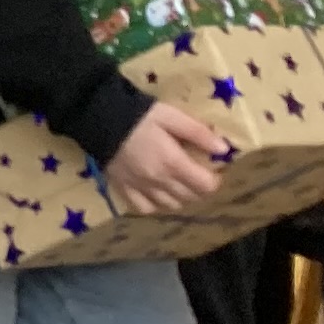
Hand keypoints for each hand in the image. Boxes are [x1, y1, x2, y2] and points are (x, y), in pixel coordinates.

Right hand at [102, 100, 232, 214]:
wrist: (100, 119)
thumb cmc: (140, 115)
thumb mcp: (172, 117)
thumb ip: (198, 134)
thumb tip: (223, 149)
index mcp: (174, 163)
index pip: (205, 186)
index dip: (214, 180)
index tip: (212, 171)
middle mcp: (159, 181)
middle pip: (190, 197)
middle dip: (199, 189)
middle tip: (197, 175)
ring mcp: (141, 188)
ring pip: (171, 205)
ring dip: (181, 198)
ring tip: (180, 185)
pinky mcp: (124, 188)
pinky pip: (145, 208)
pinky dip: (156, 205)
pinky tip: (157, 194)